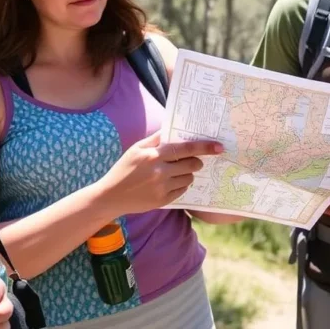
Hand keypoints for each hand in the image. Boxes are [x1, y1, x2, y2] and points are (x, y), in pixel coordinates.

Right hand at [96, 133, 222, 215]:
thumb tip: (174, 128)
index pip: (186, 149)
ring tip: (175, 172)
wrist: (111, 196)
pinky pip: (182, 190)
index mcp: (154, 155)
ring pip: (189, 178)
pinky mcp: (163, 201)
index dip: (205, 147)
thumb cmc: (124, 168)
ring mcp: (162, 188)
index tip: (218, 147)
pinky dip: (180, 185)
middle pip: (192, 164)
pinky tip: (169, 183)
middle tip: (192, 161)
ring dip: (188, 174)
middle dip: (196, 161)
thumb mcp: (137, 148)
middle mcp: (160, 171)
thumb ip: (156, 138)